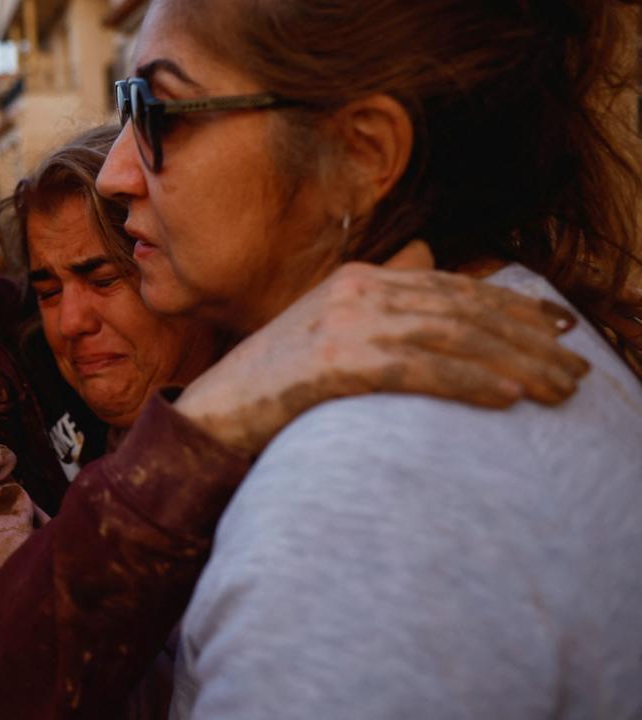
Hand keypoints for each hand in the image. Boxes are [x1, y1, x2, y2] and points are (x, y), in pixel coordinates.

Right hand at [175, 242, 590, 455]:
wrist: (213, 412)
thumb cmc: (273, 379)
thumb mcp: (326, 322)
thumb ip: (378, 290)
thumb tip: (424, 254)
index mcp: (358, 278)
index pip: (451, 287)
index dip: (511, 306)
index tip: (559, 328)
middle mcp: (356, 292)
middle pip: (461, 311)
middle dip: (527, 340)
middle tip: (577, 368)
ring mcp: (345, 325)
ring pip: (451, 340)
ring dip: (514, 365)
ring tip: (559, 389)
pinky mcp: (335, 363)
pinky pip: (419, 372)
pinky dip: (468, 383)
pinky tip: (507, 398)